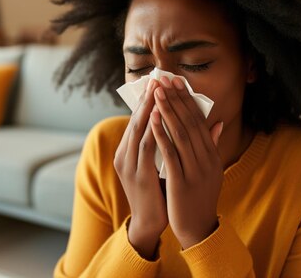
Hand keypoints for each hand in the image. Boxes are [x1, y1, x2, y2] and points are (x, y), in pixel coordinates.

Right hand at [114, 78, 167, 258]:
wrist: (149, 223)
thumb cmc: (156, 193)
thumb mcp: (158, 164)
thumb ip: (163, 144)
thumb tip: (177, 123)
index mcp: (126, 153)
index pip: (136, 122)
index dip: (146, 101)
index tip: (157, 82)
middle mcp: (123, 156)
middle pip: (135, 121)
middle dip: (147, 98)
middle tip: (157, 78)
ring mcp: (129, 165)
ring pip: (139, 130)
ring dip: (149, 108)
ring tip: (158, 90)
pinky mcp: (139, 175)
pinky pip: (146, 148)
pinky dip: (152, 129)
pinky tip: (158, 115)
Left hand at [151, 76, 223, 248]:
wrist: (199, 228)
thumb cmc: (199, 197)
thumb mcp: (209, 170)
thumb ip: (212, 146)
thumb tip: (217, 123)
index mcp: (212, 155)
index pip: (199, 121)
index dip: (187, 100)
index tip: (177, 82)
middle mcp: (207, 160)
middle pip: (190, 123)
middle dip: (176, 99)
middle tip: (165, 78)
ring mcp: (196, 170)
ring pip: (181, 134)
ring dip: (168, 111)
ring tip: (157, 92)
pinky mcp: (182, 182)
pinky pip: (171, 154)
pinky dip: (162, 134)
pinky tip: (153, 120)